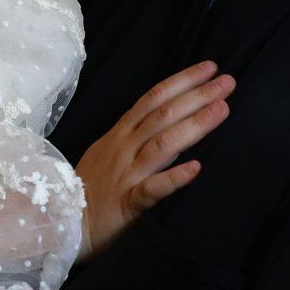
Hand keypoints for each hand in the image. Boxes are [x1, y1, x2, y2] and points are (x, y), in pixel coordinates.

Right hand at [76, 60, 233, 258]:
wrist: (62, 221)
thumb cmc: (88, 187)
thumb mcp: (107, 150)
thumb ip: (133, 134)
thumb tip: (164, 117)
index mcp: (120, 134)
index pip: (153, 99)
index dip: (182, 81)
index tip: (210, 68)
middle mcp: (124, 148)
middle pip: (163, 115)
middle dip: (197, 96)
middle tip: (228, 82)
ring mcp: (126, 174)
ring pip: (162, 144)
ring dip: (194, 125)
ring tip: (222, 110)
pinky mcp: (127, 203)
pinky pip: (152, 189)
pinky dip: (174, 178)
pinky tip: (196, 168)